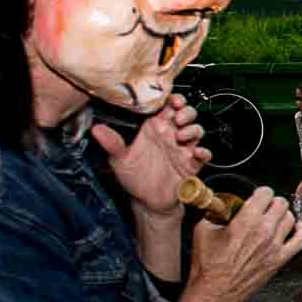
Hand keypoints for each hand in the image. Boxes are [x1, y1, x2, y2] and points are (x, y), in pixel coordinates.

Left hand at [93, 96, 207, 215]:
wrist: (147, 201)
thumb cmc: (134, 178)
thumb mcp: (119, 159)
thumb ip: (112, 143)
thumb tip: (96, 129)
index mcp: (154, 129)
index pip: (168, 107)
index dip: (173, 99)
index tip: (172, 100)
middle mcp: (170, 136)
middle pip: (187, 114)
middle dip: (186, 111)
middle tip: (178, 118)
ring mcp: (183, 149)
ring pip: (197, 130)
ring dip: (193, 129)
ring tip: (181, 135)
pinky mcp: (192, 164)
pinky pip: (204, 154)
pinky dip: (203, 152)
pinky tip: (196, 153)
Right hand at [187, 187, 301, 301]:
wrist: (216, 292)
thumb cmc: (209, 266)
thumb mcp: (203, 230)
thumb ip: (215, 212)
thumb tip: (221, 204)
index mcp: (246, 221)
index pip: (265, 193)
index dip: (260, 192)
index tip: (257, 195)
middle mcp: (264, 231)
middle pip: (280, 203)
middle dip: (272, 202)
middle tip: (265, 206)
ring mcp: (275, 246)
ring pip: (290, 219)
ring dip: (283, 214)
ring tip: (275, 216)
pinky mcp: (280, 259)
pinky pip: (300, 240)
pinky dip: (300, 231)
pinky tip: (295, 227)